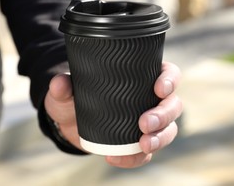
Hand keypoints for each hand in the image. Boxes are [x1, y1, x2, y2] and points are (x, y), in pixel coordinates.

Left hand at [44, 61, 182, 167]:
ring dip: (160, 138)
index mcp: (144, 78)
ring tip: (143, 144)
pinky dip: (135, 158)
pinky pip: (146, 154)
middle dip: (164, 115)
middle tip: (144, 123)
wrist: (71, 123)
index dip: (170, 80)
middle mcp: (152, 100)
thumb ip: (62, 86)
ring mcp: (149, 123)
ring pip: (169, 130)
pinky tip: (117, 157)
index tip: (159, 88)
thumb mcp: (68, 90)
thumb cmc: (77, 98)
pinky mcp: (139, 144)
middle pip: (173, 105)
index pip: (169, 74)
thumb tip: (60, 81)